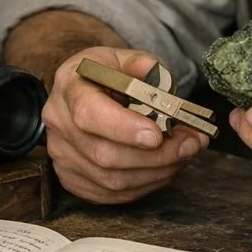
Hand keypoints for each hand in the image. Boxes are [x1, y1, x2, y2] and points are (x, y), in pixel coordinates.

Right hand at [42, 46, 208, 204]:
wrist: (79, 93)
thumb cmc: (104, 75)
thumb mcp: (120, 57)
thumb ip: (139, 64)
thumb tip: (155, 75)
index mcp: (69, 87)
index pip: (88, 114)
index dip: (123, 128)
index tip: (158, 135)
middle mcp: (60, 124)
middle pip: (105, 154)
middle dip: (156, 155)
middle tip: (192, 144)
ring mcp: (63, 156)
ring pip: (111, 180)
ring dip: (158, 171)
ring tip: (187, 153)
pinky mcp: (73, 179)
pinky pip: (112, 193)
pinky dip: (147, 184)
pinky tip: (168, 167)